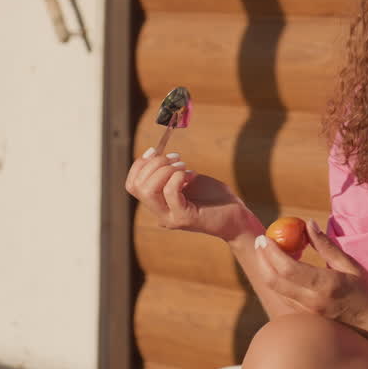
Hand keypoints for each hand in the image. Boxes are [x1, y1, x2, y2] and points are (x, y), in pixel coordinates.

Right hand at [124, 149, 251, 241]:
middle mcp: (160, 214)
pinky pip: (170, 192)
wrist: (235, 216)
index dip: (139, 165)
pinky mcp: (184, 218)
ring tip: (183, 165)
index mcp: (158, 204)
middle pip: (138, 186)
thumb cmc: (213, 198)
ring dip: (164, 170)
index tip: (155, 151)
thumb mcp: (187, 180)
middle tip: (176, 158)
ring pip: (148, 190)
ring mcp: (170, 218)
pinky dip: (177, 177)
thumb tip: (154, 155)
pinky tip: (190, 175)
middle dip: (154, 164)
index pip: (132, 185)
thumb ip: (169, 172)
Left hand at [253, 220, 367, 333]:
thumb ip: (326, 245)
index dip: (272, 252)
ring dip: (268, 270)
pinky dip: (278, 280)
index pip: (288, 269)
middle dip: (263, 260)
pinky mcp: (308, 317)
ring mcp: (309, 312)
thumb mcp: (351, 264)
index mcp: (325, 285)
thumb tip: (307, 224)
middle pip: (275, 281)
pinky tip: (281, 268)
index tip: (265, 237)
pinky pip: (285, 297)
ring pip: (277, 290)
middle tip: (261, 241)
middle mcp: (313, 301)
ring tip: (268, 251)